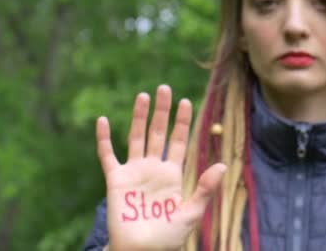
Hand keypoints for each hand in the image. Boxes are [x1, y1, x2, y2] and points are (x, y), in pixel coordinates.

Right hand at [96, 85, 225, 250]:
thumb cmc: (168, 237)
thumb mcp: (192, 212)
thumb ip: (205, 188)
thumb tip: (221, 165)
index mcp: (172, 174)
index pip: (178, 141)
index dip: (182, 122)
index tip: (186, 101)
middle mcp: (153, 168)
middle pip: (158, 133)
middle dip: (162, 112)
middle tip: (164, 88)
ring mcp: (134, 172)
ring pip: (136, 137)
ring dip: (139, 117)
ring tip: (143, 95)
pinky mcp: (115, 180)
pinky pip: (108, 156)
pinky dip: (104, 139)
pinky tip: (103, 121)